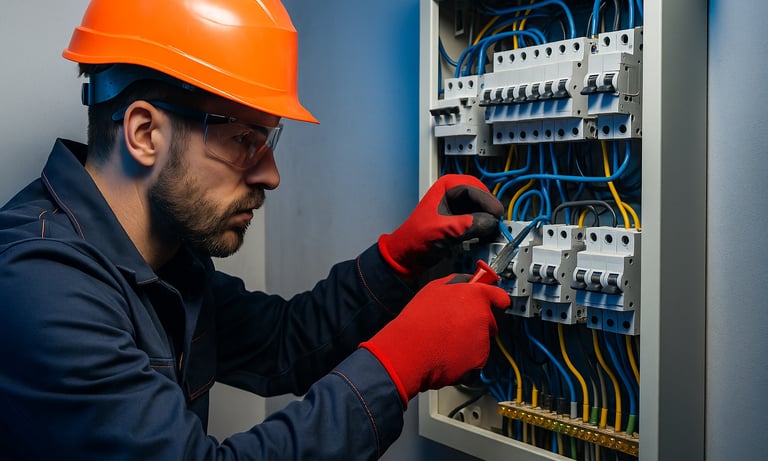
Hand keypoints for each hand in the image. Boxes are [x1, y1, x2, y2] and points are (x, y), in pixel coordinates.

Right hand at [360, 274, 509, 403]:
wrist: (410, 351)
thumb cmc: (418, 320)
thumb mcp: (434, 289)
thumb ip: (457, 284)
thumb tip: (468, 283)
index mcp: (475, 295)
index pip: (499, 296)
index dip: (497, 300)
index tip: (496, 302)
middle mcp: (484, 315)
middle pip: (491, 320)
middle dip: (478, 323)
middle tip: (456, 325)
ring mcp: (483, 338)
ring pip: (482, 339)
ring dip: (471, 340)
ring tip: (447, 340)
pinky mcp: (480, 358)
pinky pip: (477, 356)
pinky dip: (467, 357)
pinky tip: (449, 352)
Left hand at [378, 174, 503, 277]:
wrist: (405, 256)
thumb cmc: (415, 240)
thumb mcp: (446, 231)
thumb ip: (470, 225)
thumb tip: (492, 223)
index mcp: (446, 187)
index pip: (475, 188)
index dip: (488, 202)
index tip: (498, 215)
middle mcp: (451, 193)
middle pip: (480, 197)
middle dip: (489, 210)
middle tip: (496, 223)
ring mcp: (454, 205)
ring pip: (479, 207)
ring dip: (486, 218)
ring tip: (491, 230)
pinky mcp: (457, 218)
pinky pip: (475, 217)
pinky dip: (481, 225)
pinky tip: (483, 234)